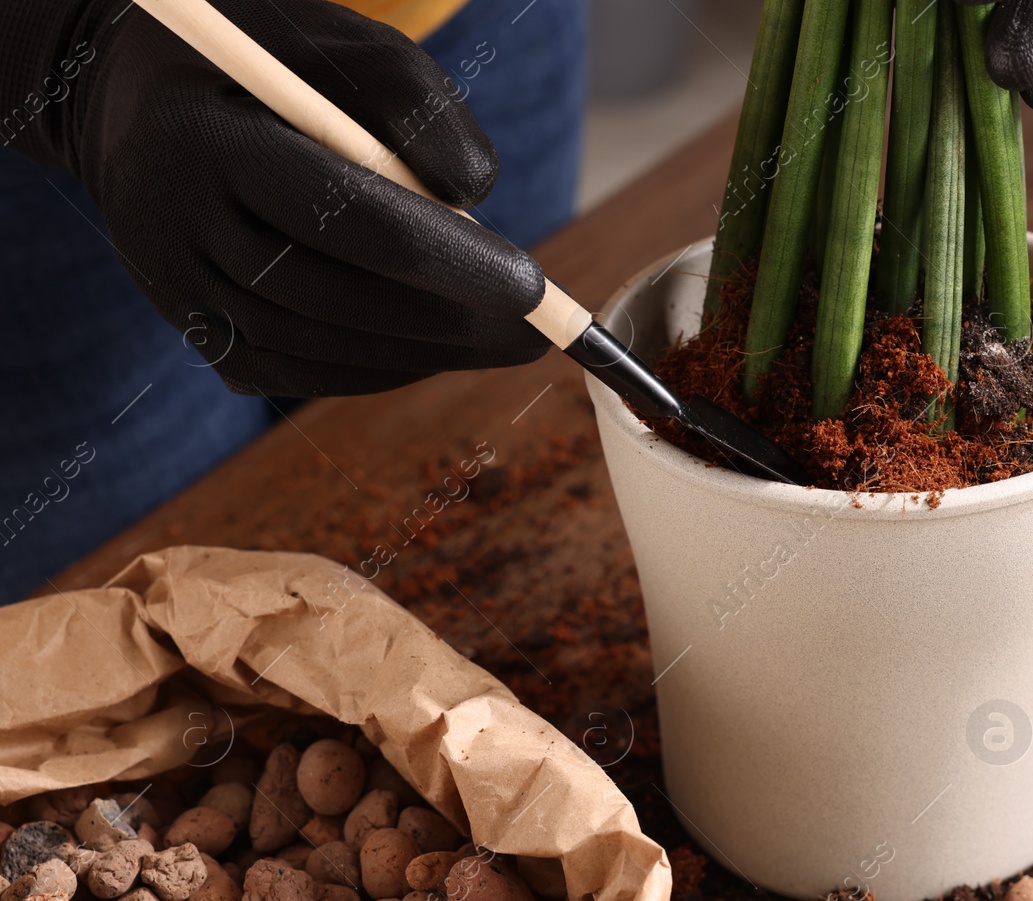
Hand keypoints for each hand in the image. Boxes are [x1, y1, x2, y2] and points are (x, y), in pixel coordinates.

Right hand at [0, 0, 547, 395]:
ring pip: (321, 350)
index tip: (532, 287)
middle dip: (450, 325)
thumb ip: (418, 103)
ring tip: (499, 340)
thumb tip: (477, 195)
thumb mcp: (341, 44)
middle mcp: (176, 229)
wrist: (144, 107)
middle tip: (537, 335)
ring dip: (423, 354)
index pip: (343, 218)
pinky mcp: (199, 336)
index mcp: (204, 143)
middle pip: (334, 298)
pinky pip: (303, 372)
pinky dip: (380, 366)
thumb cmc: (269, 66)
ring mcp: (180, 295)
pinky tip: (433, 347)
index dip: (447, 260)